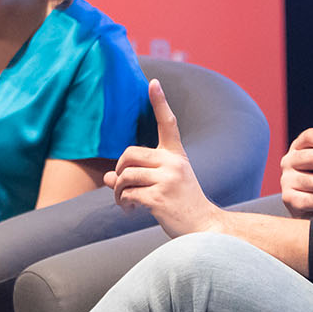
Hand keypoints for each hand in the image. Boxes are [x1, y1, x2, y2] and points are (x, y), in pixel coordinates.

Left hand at [103, 78, 221, 237]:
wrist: (205, 229)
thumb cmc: (182, 205)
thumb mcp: (164, 184)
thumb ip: (137, 177)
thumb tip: (107, 177)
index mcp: (176, 155)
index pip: (168, 123)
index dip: (160, 102)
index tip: (153, 82)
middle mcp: (173, 163)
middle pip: (129, 154)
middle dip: (119, 170)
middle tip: (121, 186)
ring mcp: (168, 179)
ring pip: (125, 176)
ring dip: (118, 191)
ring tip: (125, 202)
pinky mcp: (160, 198)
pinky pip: (128, 194)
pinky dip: (124, 203)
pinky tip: (131, 210)